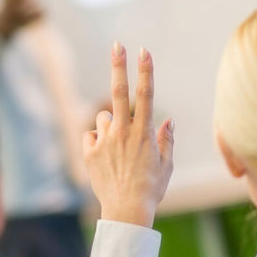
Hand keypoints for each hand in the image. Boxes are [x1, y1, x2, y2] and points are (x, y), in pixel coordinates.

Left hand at [82, 43, 174, 227]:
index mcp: (144, 133)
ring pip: (103, 118)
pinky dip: (96, 142)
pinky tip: (104, 158)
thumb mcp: (167, 165)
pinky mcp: (89, 152)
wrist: (127, 211)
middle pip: (119, 92)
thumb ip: (166, 139)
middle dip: (119, 65)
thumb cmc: (151, 189)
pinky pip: (90, 136)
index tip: (144, 50)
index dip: (145, 70)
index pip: (146, 95)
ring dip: (109, 125)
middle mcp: (123, 132)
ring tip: (117, 150)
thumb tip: (167, 120)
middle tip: (117, 45)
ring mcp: (105, 141)